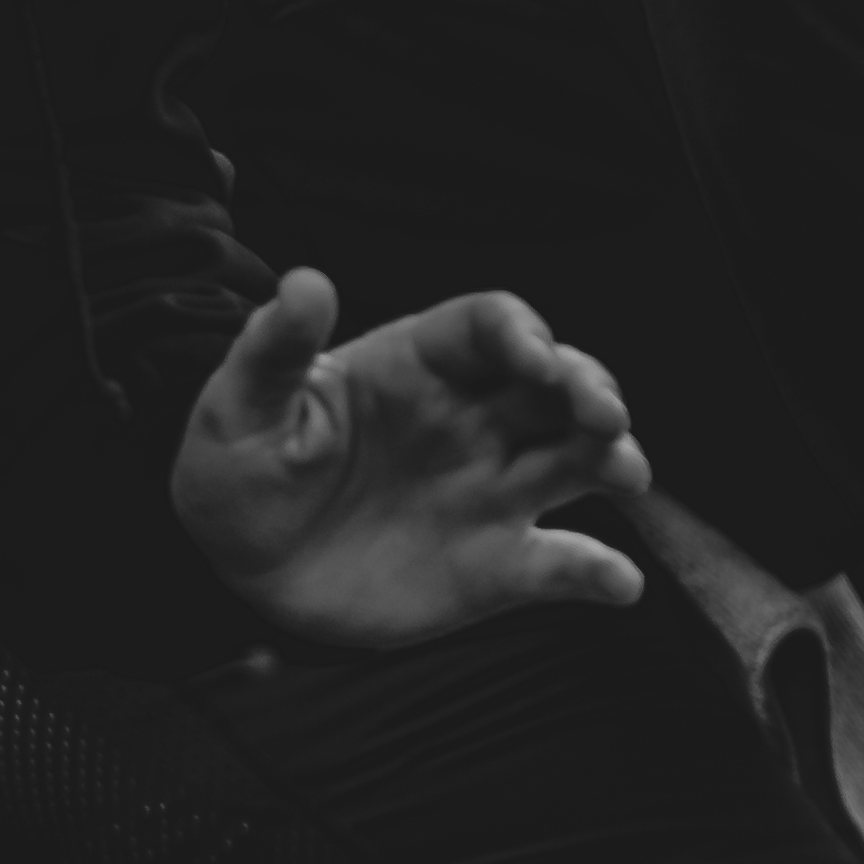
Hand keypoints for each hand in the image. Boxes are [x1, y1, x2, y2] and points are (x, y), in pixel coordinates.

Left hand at [169, 270, 650, 644]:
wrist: (240, 570)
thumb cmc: (238, 470)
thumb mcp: (241, 405)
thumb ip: (277, 348)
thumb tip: (306, 280)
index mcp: (418, 366)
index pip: (493, 327)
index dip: (524, 334)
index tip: (535, 360)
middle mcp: (473, 420)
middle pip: (561, 385)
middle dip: (593, 389)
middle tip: (603, 416)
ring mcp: (491, 491)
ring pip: (580, 460)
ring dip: (615, 461)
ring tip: (625, 475)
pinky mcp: (496, 565)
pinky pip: (562, 564)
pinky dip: (599, 573)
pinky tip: (618, 582)